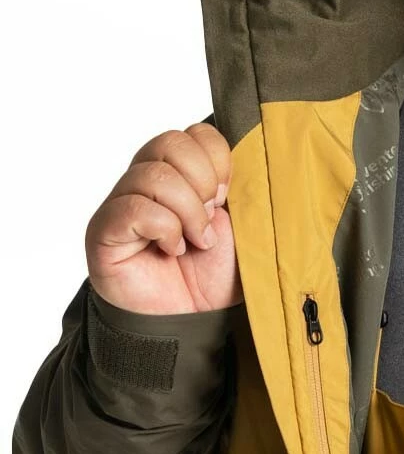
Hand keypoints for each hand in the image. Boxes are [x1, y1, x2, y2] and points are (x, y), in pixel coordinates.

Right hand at [85, 121, 240, 314]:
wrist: (193, 320)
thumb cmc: (214, 274)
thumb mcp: (240, 226)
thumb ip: (241, 189)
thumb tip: (249, 156)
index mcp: (180, 173)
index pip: (194, 133)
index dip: (217, 159)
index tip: (226, 195)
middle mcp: (147, 181)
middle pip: (171, 142)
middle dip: (203, 181)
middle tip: (210, 218)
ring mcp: (122, 203)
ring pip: (154, 175)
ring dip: (187, 211)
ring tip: (195, 241)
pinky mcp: (105, 230)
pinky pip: (134, 207)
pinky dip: (164, 229)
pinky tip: (171, 250)